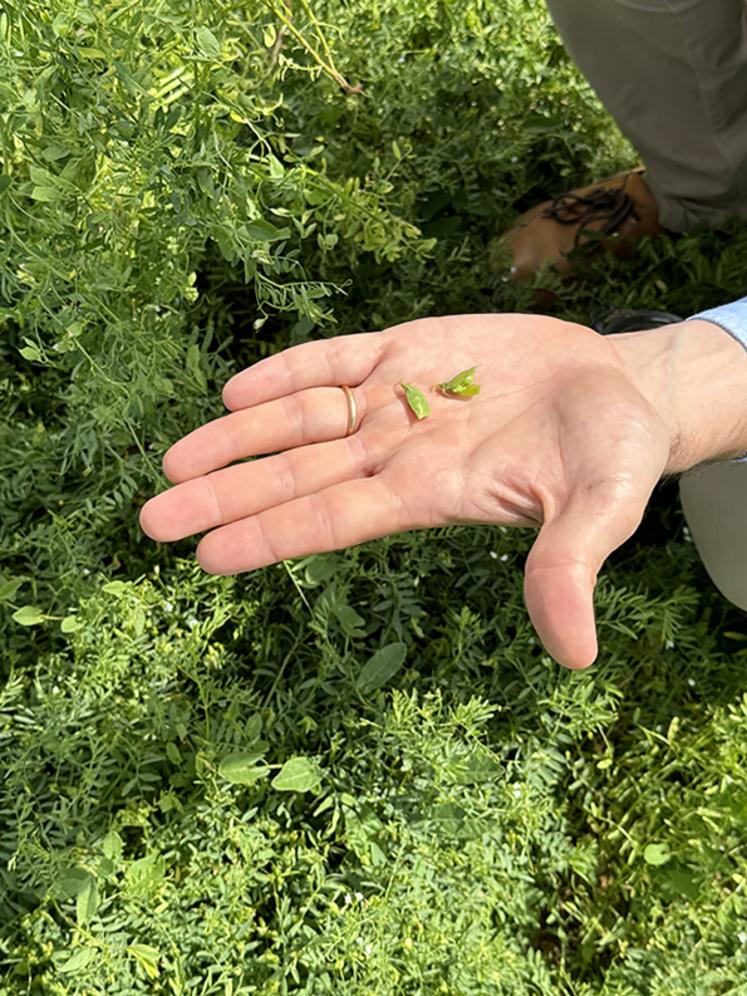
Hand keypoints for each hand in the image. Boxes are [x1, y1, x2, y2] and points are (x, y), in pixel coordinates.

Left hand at [140, 313, 686, 669]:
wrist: (622, 392)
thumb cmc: (613, 457)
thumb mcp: (603, 510)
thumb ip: (570, 567)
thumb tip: (574, 655)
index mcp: (430, 494)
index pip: (333, 522)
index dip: (270, 536)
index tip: (205, 559)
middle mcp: (398, 453)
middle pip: (296, 477)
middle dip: (226, 496)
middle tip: (152, 521)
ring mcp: (398, 399)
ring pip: (300, 419)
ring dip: (238, 437)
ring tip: (174, 463)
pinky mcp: (411, 348)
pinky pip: (336, 360)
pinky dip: (287, 372)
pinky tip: (236, 389)